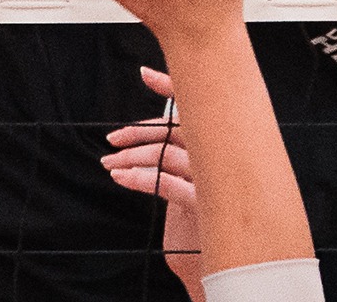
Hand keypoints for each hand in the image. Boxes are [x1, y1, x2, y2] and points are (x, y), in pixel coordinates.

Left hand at [104, 67, 202, 292]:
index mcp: (220, 145)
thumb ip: (182, 155)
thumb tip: (154, 131)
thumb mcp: (196, 182)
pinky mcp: (207, 204)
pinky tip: (122, 178)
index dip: (171, 86)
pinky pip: (167, 184)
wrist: (226, 262)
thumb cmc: (209, 220)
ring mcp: (216, 179)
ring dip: (132, 157)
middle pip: (174, 131)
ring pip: (167, 155)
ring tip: (110, 163)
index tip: (145, 74)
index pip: (196, 109)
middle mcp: (221, 157)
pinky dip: (141, 179)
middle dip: (138, 133)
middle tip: (112, 139)